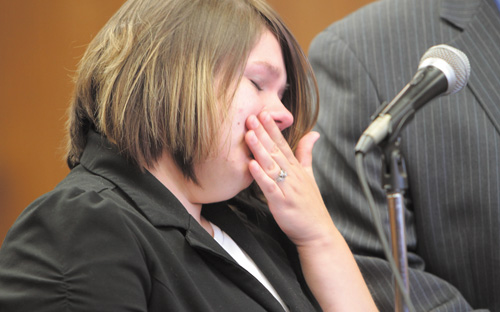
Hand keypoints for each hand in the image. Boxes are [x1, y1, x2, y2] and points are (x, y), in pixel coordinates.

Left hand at [245, 111, 335, 246]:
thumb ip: (307, 153)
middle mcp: (292, 175)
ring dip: (260, 149)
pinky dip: (261, 176)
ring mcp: (287, 188)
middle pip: (275, 150)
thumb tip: (314, 133)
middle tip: (251, 117)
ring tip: (249, 135)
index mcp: (296, 168)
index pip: (283, 144)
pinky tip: (251, 165)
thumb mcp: (310, 174)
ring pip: (271, 165)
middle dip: (263, 133)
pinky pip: (269, 187)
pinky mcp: (281, 202)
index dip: (273, 129)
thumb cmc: (310, 205)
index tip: (263, 113)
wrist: (317, 231)